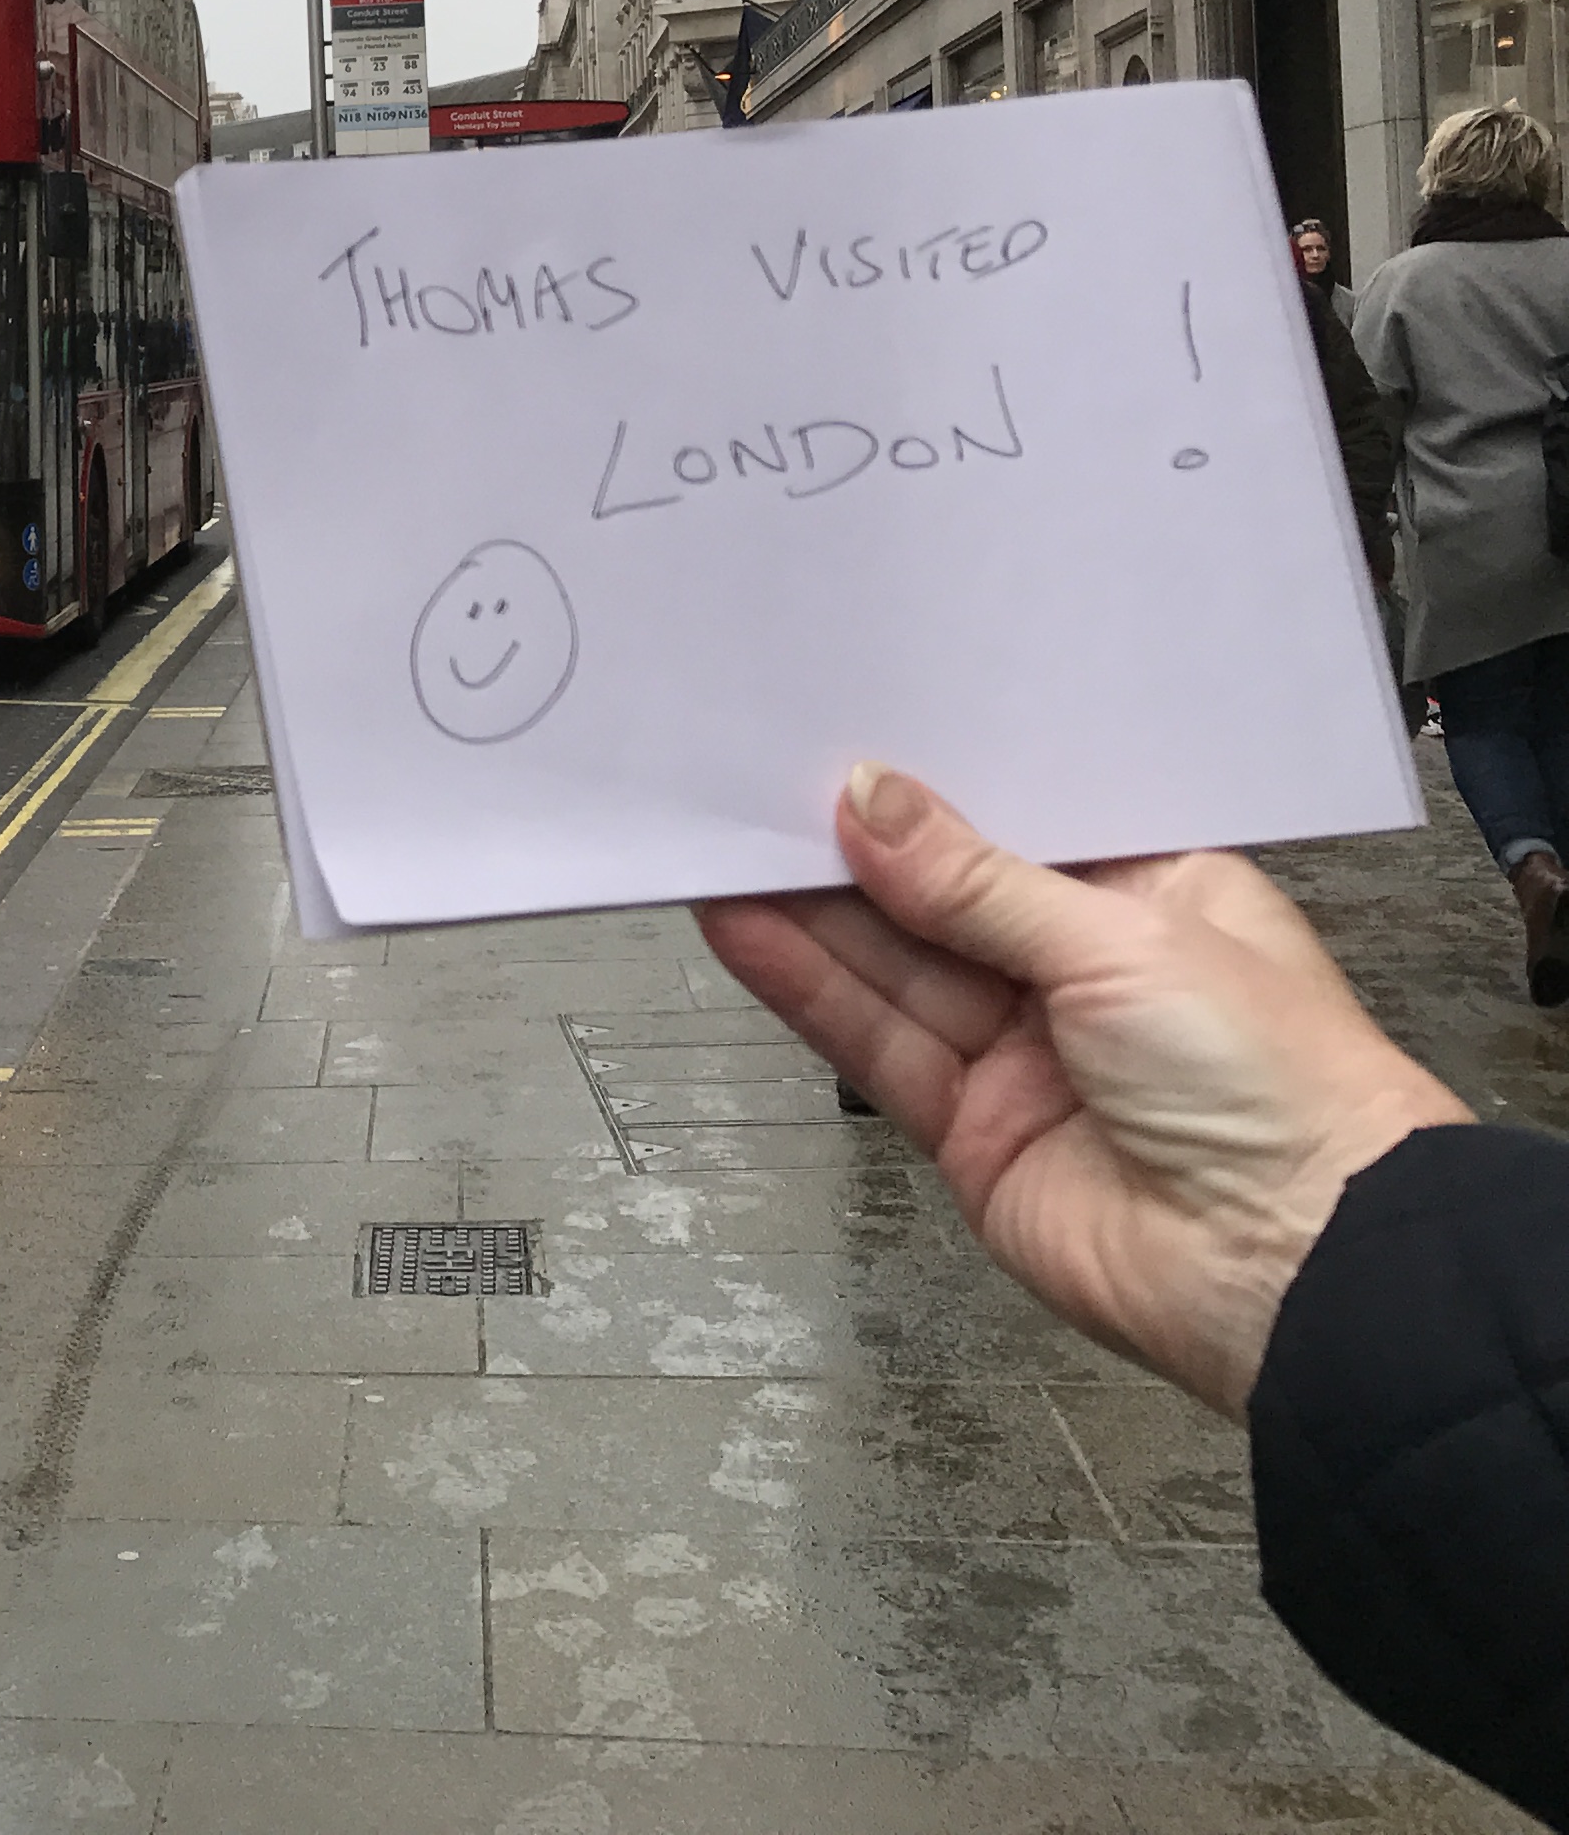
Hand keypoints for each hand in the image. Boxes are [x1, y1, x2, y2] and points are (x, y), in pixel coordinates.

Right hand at [697, 764, 1468, 1418]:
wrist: (1294, 1269)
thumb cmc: (1280, 1089)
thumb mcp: (1123, 940)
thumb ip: (977, 881)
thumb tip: (875, 803)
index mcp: (1155, 901)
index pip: (1018, 829)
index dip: (932, 793)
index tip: (845, 746)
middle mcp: (1085, 976)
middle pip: (940, 899)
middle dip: (853, 850)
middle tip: (755, 790)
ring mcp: (1025, 1056)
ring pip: (895, 970)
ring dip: (810, 914)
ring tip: (721, 849)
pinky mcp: (974, 1131)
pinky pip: (877, 1045)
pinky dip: (809, 990)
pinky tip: (750, 933)